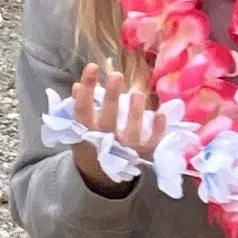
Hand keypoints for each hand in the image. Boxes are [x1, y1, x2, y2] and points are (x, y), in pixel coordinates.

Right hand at [70, 63, 167, 193]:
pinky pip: (153, 143)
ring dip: (135, 112)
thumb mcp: (79, 124)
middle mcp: (105, 141)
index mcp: (86, 131)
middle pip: (107, 119)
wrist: (102, 171)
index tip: (93, 66)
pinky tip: (160, 114)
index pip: (83, 108)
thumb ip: (80, 105)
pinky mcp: (144, 154)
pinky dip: (158, 130)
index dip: (87, 88)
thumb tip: (78, 86)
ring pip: (131, 132)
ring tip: (137, 93)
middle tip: (117, 75)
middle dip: (112, 96)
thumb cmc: (91, 138)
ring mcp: (126, 149)